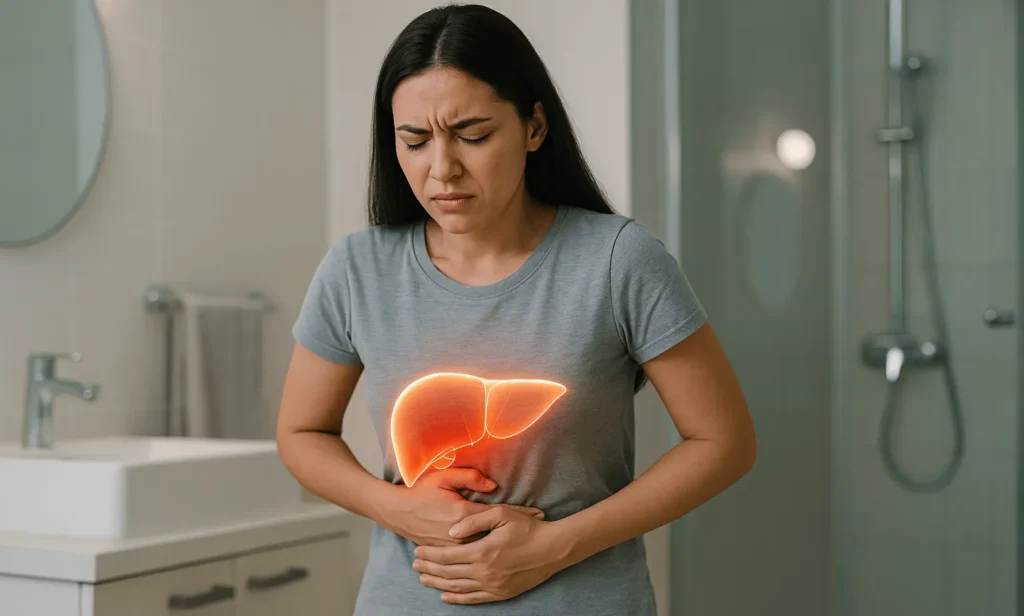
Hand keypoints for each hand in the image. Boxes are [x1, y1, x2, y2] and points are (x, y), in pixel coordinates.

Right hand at [382, 467, 544, 546]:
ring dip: (507, 546)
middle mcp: (459, 533)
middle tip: (540, 530)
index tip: (538, 513)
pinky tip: (503, 556)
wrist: (398, 511)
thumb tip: (493, 486)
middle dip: (519, 533)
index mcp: (462, 513)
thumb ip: (470, 478)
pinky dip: (489, 555)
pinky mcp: (447, 554)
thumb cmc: (421, 492)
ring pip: (486, 549)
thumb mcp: (444, 477)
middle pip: (496, 534)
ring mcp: (453, 547)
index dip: (520, 513)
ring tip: (528, 545)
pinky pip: (471, 557)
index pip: (497, 514)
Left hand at [412, 507, 566, 603]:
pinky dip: (457, 598)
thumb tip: (451, 532)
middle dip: (429, 568)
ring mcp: (492, 585)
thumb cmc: (528, 527)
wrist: (552, 549)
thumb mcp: (502, 514)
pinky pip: (473, 599)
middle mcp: (484, 572)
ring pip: (457, 587)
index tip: (418, 551)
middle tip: (414, 565)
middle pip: (448, 572)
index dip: (430, 554)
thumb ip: (474, 522)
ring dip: (438, 583)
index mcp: (482, 551)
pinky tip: (446, 595)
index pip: (447, 555)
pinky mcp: (501, 593)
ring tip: (424, 579)